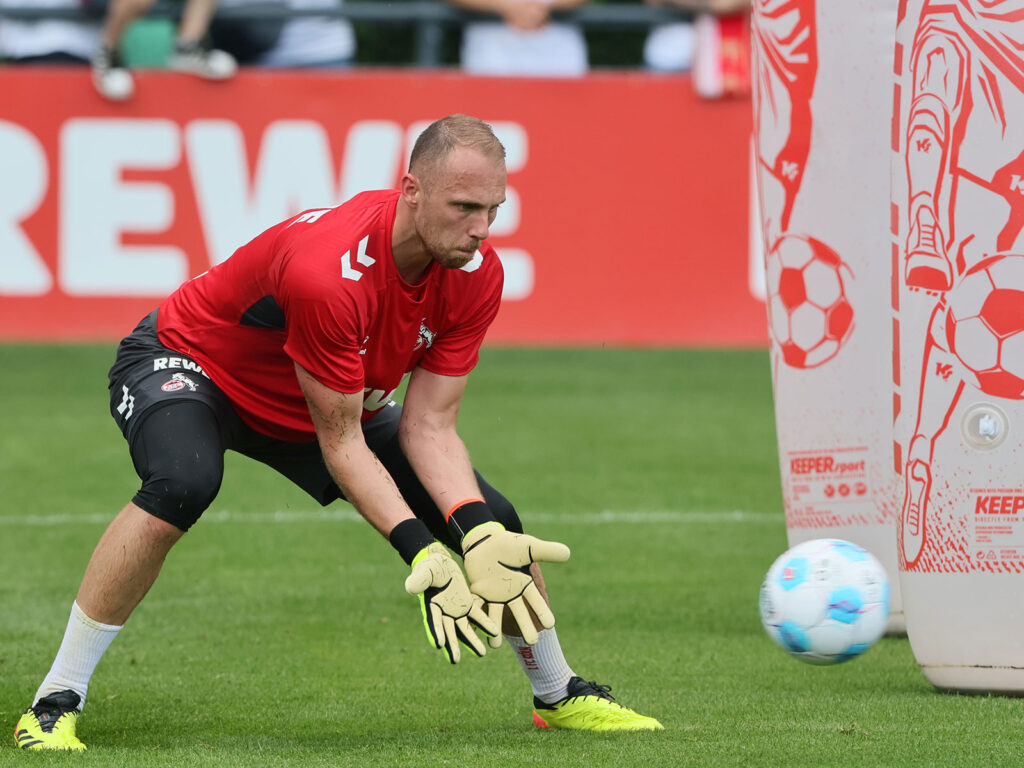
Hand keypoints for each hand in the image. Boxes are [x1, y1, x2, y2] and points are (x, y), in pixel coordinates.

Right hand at [405, 543, 498, 663]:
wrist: (441, 561)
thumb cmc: (430, 566)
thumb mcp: (425, 572)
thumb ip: (419, 580)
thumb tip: (410, 589)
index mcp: (431, 606)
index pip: (433, 621)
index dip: (435, 632)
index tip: (438, 644)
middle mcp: (444, 612)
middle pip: (448, 632)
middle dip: (452, 646)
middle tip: (455, 661)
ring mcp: (456, 610)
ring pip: (465, 628)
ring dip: (472, 640)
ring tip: (482, 653)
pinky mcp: (467, 604)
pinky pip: (477, 616)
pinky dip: (485, 623)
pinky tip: (495, 632)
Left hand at [460, 522, 569, 645]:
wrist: (485, 541)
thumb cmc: (509, 544)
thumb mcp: (529, 547)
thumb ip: (546, 551)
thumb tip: (568, 553)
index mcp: (523, 585)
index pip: (536, 600)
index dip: (543, 612)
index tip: (550, 625)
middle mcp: (510, 594)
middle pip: (519, 613)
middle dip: (525, 627)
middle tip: (532, 642)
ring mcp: (493, 595)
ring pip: (496, 615)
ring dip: (494, 630)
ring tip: (494, 645)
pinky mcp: (478, 592)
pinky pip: (476, 606)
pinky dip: (475, 618)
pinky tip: (474, 630)